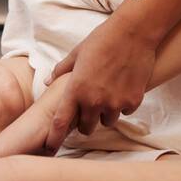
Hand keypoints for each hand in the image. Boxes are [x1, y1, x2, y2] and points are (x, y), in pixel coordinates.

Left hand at [43, 16, 155, 151]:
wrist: (133, 32)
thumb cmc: (102, 39)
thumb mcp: (77, 53)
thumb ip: (61, 71)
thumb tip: (47, 81)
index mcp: (76, 90)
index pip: (61, 122)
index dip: (54, 138)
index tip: (51, 147)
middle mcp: (94, 101)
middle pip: (86, 128)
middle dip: (86, 122)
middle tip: (89, 109)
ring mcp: (115, 103)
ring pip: (107, 121)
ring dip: (106, 113)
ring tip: (109, 93)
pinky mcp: (133, 101)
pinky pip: (125, 111)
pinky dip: (123, 104)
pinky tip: (123, 86)